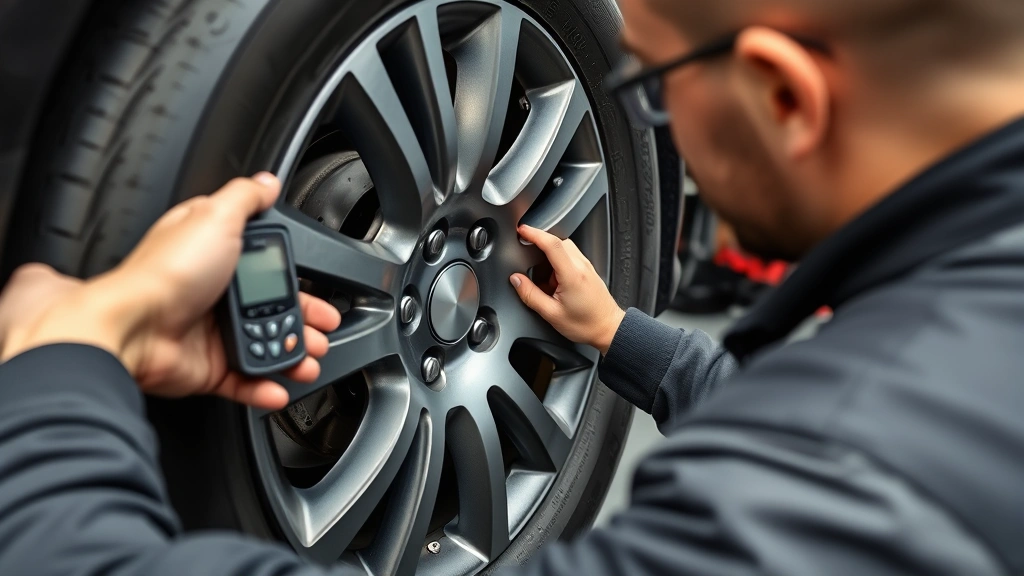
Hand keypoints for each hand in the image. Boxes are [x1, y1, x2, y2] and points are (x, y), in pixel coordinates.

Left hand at [0, 173, 340, 409]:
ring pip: (264, 347)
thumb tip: (267, 183)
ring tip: (307, 361)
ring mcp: (210, 332)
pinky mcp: (205, 366)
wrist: (133, 328)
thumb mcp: (213, 216)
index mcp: (217, 255)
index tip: (321, 292)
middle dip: (304, 324)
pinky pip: (242, 380)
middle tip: (322, 332)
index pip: (269, 267)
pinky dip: (264, 388)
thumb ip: (246, 198)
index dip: (298, 280)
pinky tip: (279, 388)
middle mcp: (214, 293)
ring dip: (291, 357)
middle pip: (274, 311)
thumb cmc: (166, 273)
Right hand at [509, 225, 624, 354]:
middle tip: (527, 258)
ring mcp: (586, 266)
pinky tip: (554, 282)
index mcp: (572, 274)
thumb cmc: (586, 324)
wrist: (608, 329)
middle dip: (539, 245)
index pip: (552, 244)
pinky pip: (569, 257)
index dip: (534, 234)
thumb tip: (516, 280)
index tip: (522, 231)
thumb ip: (530, 295)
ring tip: (544, 281)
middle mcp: (581, 266)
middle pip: (557, 242)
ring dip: (549, 257)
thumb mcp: (551, 314)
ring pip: (563, 248)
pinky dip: (557, 264)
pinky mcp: (587, 270)